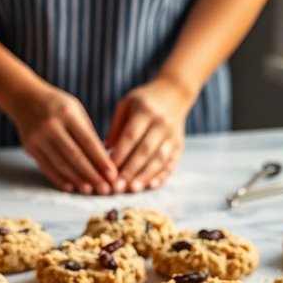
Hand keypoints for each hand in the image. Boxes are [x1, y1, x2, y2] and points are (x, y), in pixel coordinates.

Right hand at [9, 84, 117, 194]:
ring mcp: (38, 138)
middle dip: (91, 175)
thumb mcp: (76, 110)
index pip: (88, 141)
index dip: (101, 160)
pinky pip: (46, 166)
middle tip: (104, 189)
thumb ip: (88, 133)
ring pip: (60, 164)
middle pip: (74, 156)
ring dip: (76, 180)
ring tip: (89, 191)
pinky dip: (58, 178)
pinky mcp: (30, 148)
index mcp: (67, 114)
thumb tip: (102, 162)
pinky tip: (69, 187)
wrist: (25, 98)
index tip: (112, 175)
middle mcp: (51, 126)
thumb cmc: (58, 106)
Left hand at [106, 78, 191, 192]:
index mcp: (146, 111)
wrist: (174, 94)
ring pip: (159, 159)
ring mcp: (173, 136)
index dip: (120, 154)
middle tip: (117, 186)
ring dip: (145, 176)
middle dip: (130, 170)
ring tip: (132, 189)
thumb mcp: (126, 105)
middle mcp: (162, 124)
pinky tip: (151, 185)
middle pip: (145, 150)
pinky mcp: (180, 146)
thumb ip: (116, 127)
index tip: (108, 169)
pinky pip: (171, 163)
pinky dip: (161, 176)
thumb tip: (103, 151)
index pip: (131, 136)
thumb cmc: (143, 101)